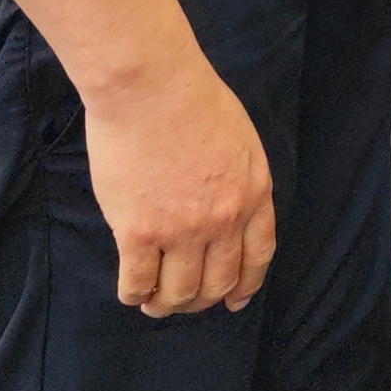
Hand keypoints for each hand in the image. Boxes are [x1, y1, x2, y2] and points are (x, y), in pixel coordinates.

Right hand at [85, 56, 276, 318]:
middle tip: (183, 301)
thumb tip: (227, 212)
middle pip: (218, 281)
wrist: (151, 86)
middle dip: (201, 300)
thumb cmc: (192, 99)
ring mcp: (182, 229)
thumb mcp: (241, 140)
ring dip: (166, 304)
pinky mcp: (139, 231)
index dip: (245, 284)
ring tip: (153, 301)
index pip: (258, 255)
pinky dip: (134, 293)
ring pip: (179, 291)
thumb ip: (238, 180)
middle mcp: (224, 219)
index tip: (234, 300)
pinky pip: (138, 281)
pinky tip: (131, 291)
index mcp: (254, 192)